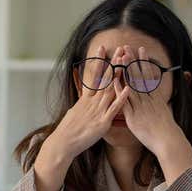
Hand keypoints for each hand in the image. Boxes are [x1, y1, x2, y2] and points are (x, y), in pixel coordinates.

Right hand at [46, 45, 129, 159]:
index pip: (93, 75)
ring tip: (126, 61)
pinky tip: (128, 88)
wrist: (63, 143)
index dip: (99, 61)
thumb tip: (83, 99)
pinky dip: (121, 98)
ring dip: (119, 75)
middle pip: (105, 79)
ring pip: (111, 89)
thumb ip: (82, 104)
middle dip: (113, 63)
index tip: (102, 48)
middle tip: (120, 48)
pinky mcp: (103, 122)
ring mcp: (98, 111)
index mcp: (85, 99)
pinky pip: (114, 108)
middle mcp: (92, 102)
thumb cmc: (68, 130)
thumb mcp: (74, 112)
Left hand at [115, 45, 191, 184]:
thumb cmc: (166, 130)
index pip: (148, 75)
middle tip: (128, 46)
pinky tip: (114, 80)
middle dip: (133, 61)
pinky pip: (125, 101)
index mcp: (155, 97)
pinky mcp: (133, 116)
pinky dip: (119, 91)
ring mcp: (140, 107)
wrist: (167, 141)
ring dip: (126, 70)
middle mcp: (147, 99)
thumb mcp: (165, 112)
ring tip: (121, 56)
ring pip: (132, 85)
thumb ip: (159, 103)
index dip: (143, 62)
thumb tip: (158, 97)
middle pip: (139, 76)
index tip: (140, 50)